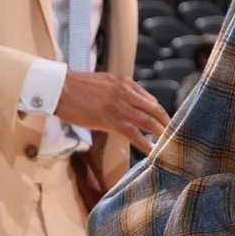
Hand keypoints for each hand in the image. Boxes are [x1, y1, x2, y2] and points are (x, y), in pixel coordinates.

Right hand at [55, 71, 169, 154]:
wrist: (58, 87)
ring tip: (171, 147)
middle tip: (176, 137)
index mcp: (124, 82)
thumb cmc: (74, 87)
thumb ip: (116, 91)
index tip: (163, 124)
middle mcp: (127, 92)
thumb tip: (124, 105)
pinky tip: (153, 153)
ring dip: (162, 135)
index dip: (158, 114)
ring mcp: (120, 106)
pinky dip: (147, 144)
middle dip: (167, 124)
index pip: (149, 100)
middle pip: (155, 111)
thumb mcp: (101, 82)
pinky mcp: (111, 119)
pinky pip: (135, 134)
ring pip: (150, 122)